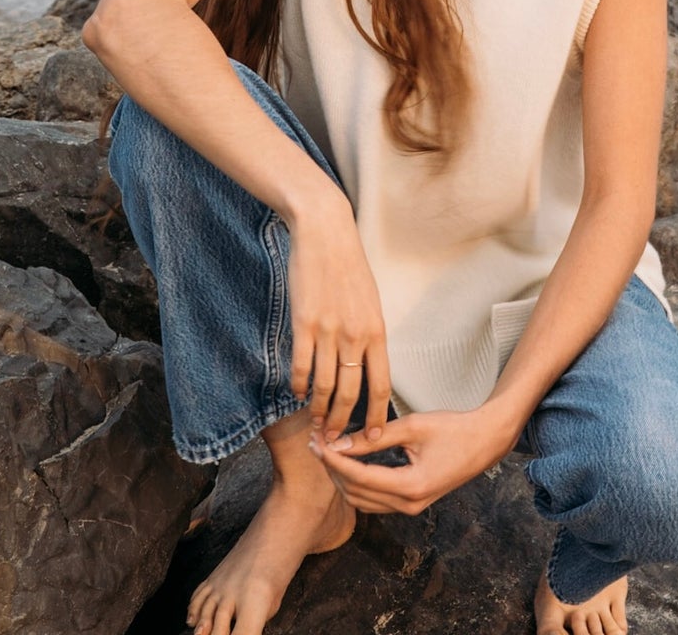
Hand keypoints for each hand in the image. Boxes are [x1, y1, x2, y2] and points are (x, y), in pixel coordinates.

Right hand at [286, 193, 390, 440]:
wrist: (325, 233)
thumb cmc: (348, 266)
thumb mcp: (370, 300)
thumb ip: (369, 333)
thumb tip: (369, 362)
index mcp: (376, 330)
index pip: (381, 384)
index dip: (376, 415)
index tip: (373, 437)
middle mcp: (355, 335)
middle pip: (352, 393)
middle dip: (343, 423)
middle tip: (335, 442)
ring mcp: (328, 330)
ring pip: (325, 385)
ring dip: (319, 411)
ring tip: (316, 426)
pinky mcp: (303, 324)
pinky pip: (300, 366)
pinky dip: (297, 385)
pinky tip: (296, 393)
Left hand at [308, 406, 512, 515]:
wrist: (483, 442)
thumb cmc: (452, 429)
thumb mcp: (412, 426)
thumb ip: (375, 435)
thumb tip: (341, 441)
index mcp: (410, 486)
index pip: (359, 477)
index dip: (334, 460)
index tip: (317, 442)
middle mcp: (409, 505)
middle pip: (356, 493)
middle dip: (333, 469)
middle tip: (317, 442)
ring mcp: (410, 508)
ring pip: (363, 500)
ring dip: (342, 478)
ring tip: (328, 450)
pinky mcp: (411, 503)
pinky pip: (375, 500)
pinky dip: (357, 483)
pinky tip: (348, 461)